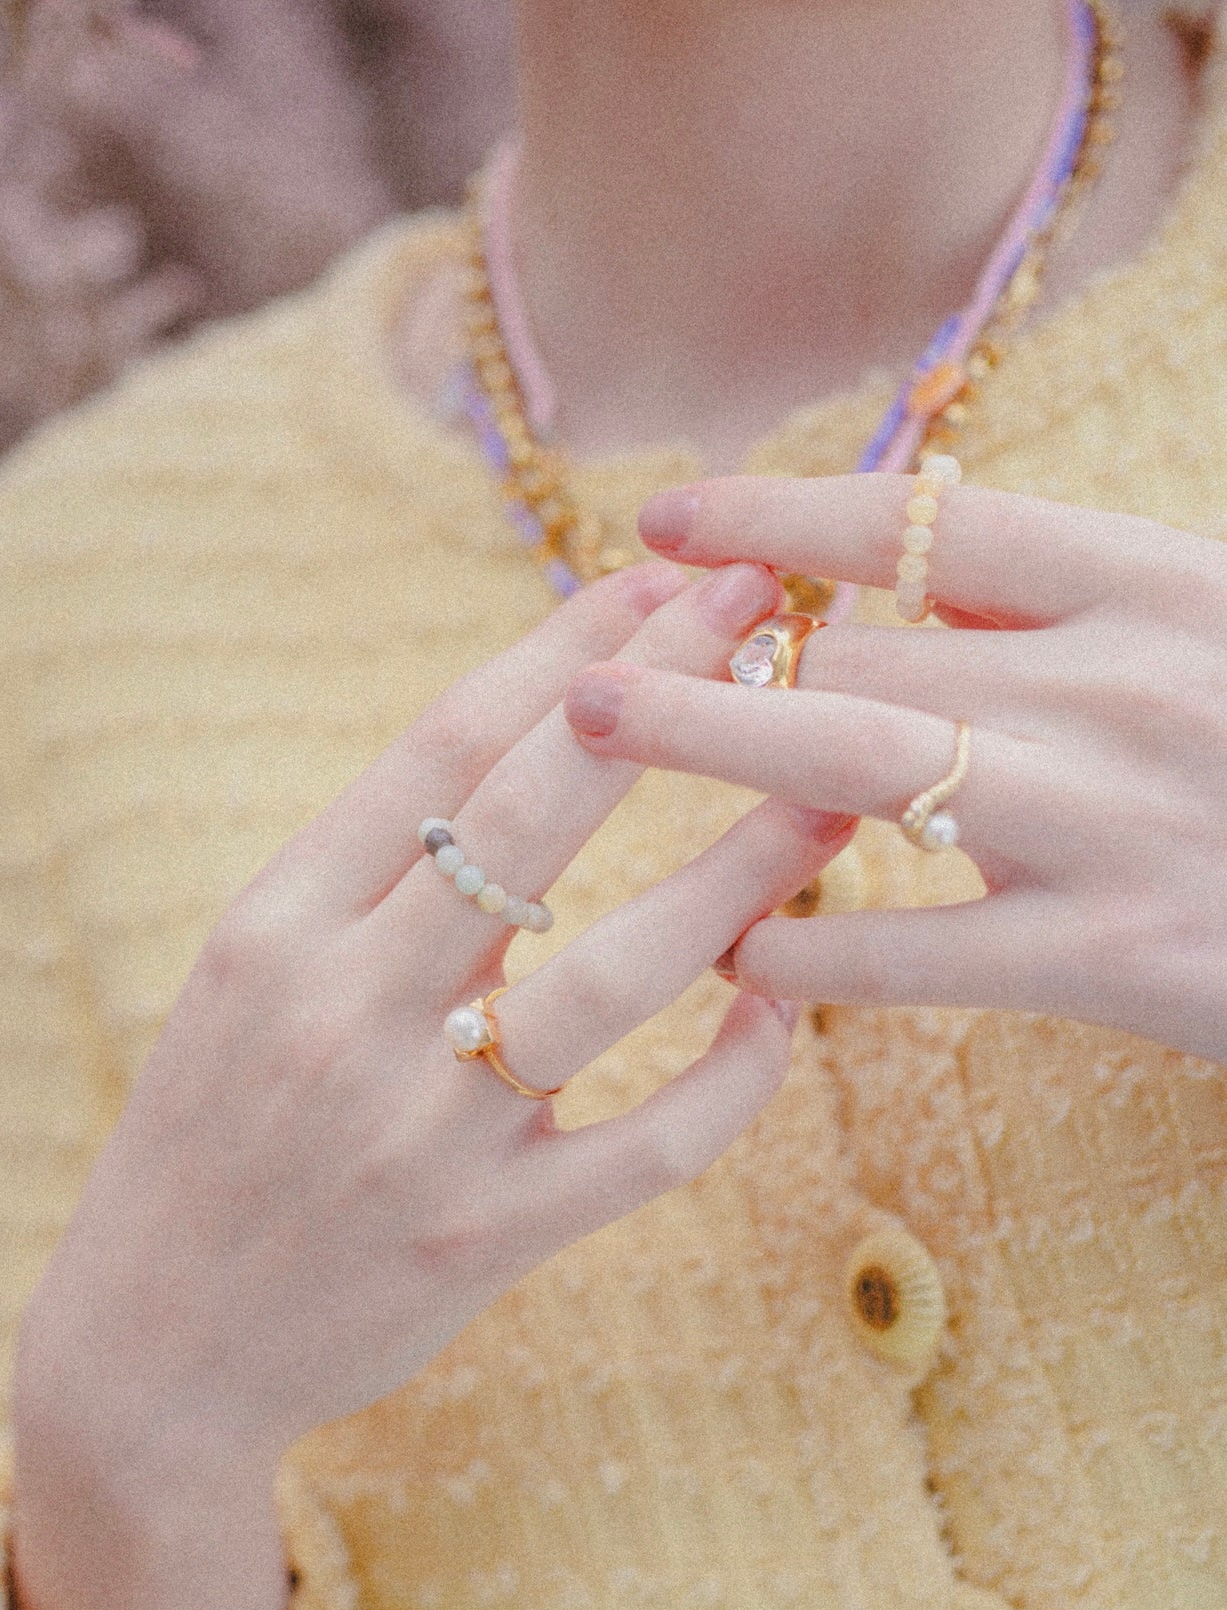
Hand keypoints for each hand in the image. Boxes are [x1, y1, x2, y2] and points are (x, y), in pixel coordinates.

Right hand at [11, 556, 848, 1609]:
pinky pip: (650, 1143)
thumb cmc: (214, 1130)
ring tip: (831, 794)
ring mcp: (423, 1132)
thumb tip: (530, 742)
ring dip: (737, 872)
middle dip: (665, 699)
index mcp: (277, 925)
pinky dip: (733, 1074)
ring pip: (617, 976)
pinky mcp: (491, 1237)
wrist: (153, 1344)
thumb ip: (370, 874)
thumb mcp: (251, 975)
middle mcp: (346, 1013)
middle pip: (533, 820)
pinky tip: (787, 1004)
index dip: (566, 652)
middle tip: (770, 615)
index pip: (442, 749)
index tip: (659, 579)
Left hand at [562, 474, 1226, 1064]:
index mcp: (1151, 587)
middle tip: (578, 665)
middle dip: (709, 661)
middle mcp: (1124, 687)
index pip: (929, 524)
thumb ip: (1050, 606)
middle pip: (868, 654)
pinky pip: (925, 952)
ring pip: (871, 773)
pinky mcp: (1118, 959)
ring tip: (599, 739)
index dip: (784, 516)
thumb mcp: (1197, 631)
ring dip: (720, 756)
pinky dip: (817, 949)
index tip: (670, 516)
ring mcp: (1117, 823)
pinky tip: (739, 949)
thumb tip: (883, 570)